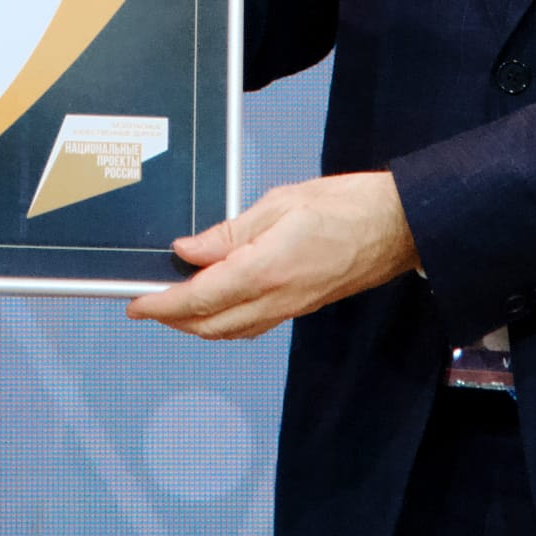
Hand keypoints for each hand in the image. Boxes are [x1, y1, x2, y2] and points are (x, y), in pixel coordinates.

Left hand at [127, 172, 418, 340]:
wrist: (398, 227)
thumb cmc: (346, 206)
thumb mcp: (279, 203)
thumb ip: (229, 232)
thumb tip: (187, 251)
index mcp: (265, 271)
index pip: (199, 299)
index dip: (161, 305)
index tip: (136, 304)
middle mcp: (276, 299)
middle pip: (209, 326)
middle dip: (172, 320)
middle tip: (147, 304)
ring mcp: (291, 308)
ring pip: (230, 331)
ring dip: (197, 324)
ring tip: (174, 303)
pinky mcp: (301, 306)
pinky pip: (253, 325)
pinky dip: (225, 321)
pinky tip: (217, 303)